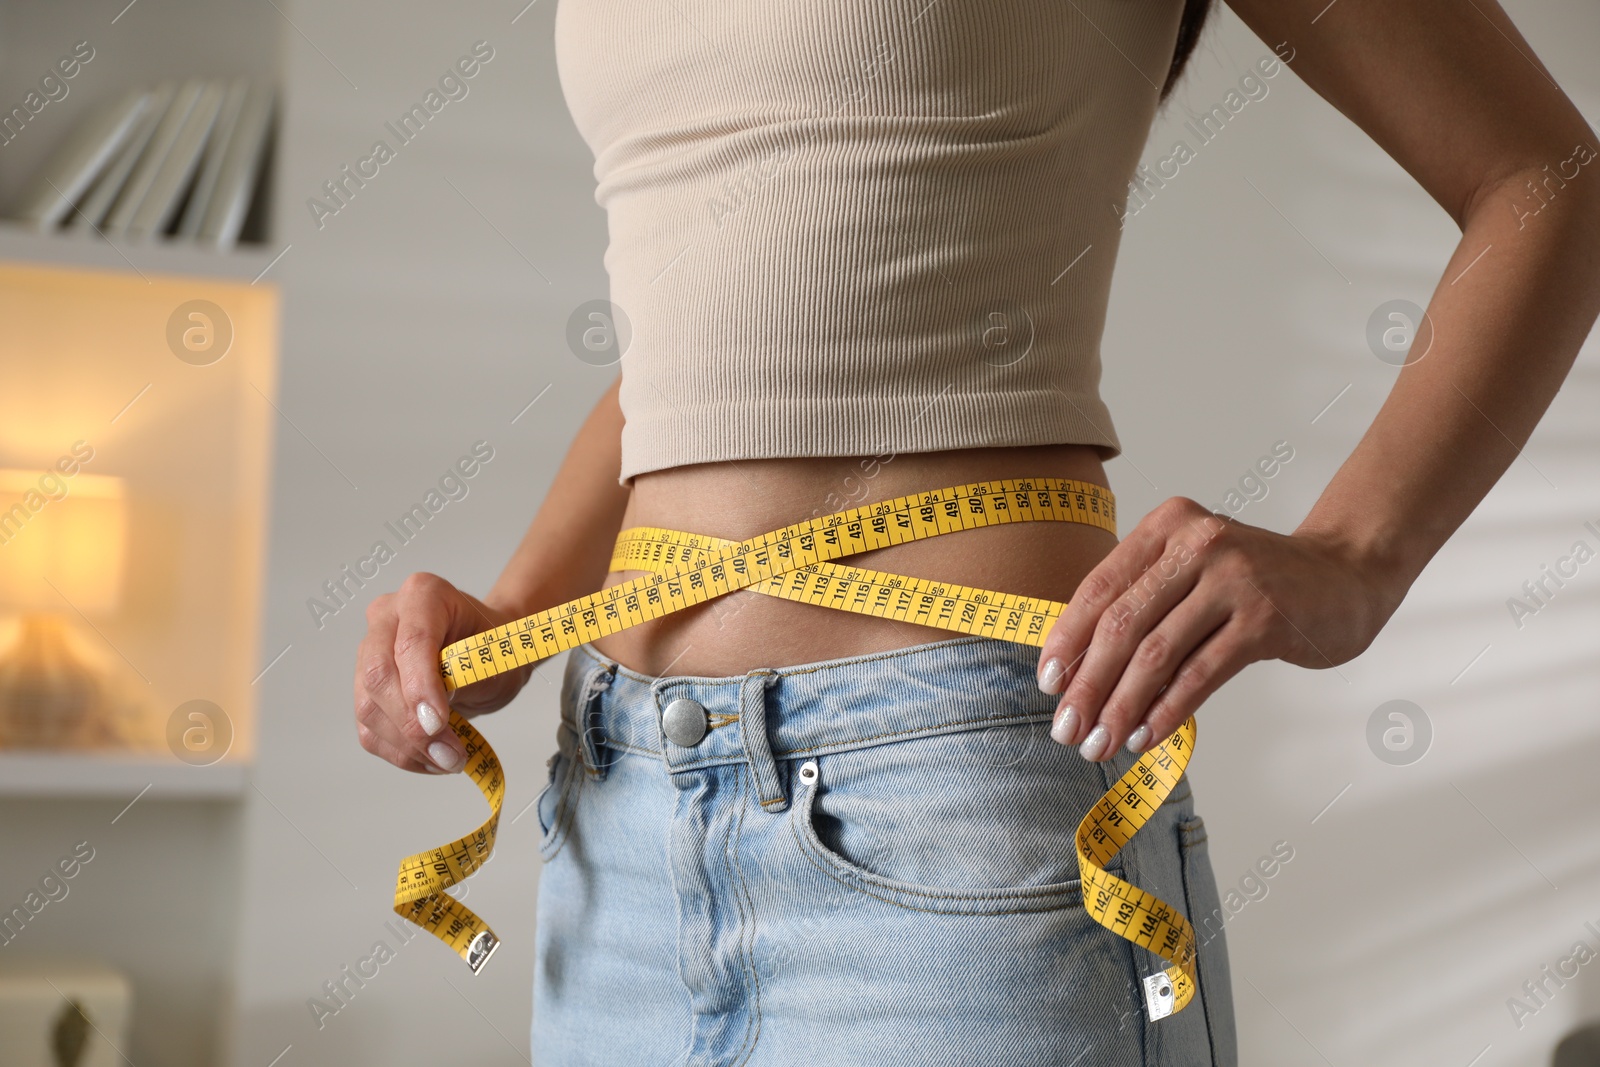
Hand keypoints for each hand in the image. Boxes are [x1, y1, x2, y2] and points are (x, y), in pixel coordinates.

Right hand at [352, 572, 531, 773]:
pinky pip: (370, 730)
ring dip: (408, 746)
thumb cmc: (494, 647)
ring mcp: (370, 653)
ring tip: (449, 759)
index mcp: (423, 594)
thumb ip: (466, 677)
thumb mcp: (497, 655)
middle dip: (411, 723)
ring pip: (369, 708)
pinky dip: (402, 753)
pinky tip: (432, 759)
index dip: (420, 686)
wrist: (490, 653)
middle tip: (449, 752)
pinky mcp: (366, 690)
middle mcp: (387, 618)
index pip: (410, 642)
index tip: (438, 722)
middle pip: (379, 675)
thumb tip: (432, 719)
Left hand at [1036, 497, 1405, 759]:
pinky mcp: (1263, 619)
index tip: (1048, 683)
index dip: (1068, 639)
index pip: (1100, 587)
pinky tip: (1146, 736)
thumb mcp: (1192, 569)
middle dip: (1088, 685)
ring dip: (1122, 707)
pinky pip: (1200, 673)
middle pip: (1122, 625)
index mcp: (1167, 526)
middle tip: (1068, 729)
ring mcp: (1233, 579)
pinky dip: (1167, 711)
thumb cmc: (1254, 581)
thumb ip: (1142, 600)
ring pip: (1157, 654)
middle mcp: (1197, 543)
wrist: (1344, 575)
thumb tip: (1076, 667)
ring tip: (1101, 743)